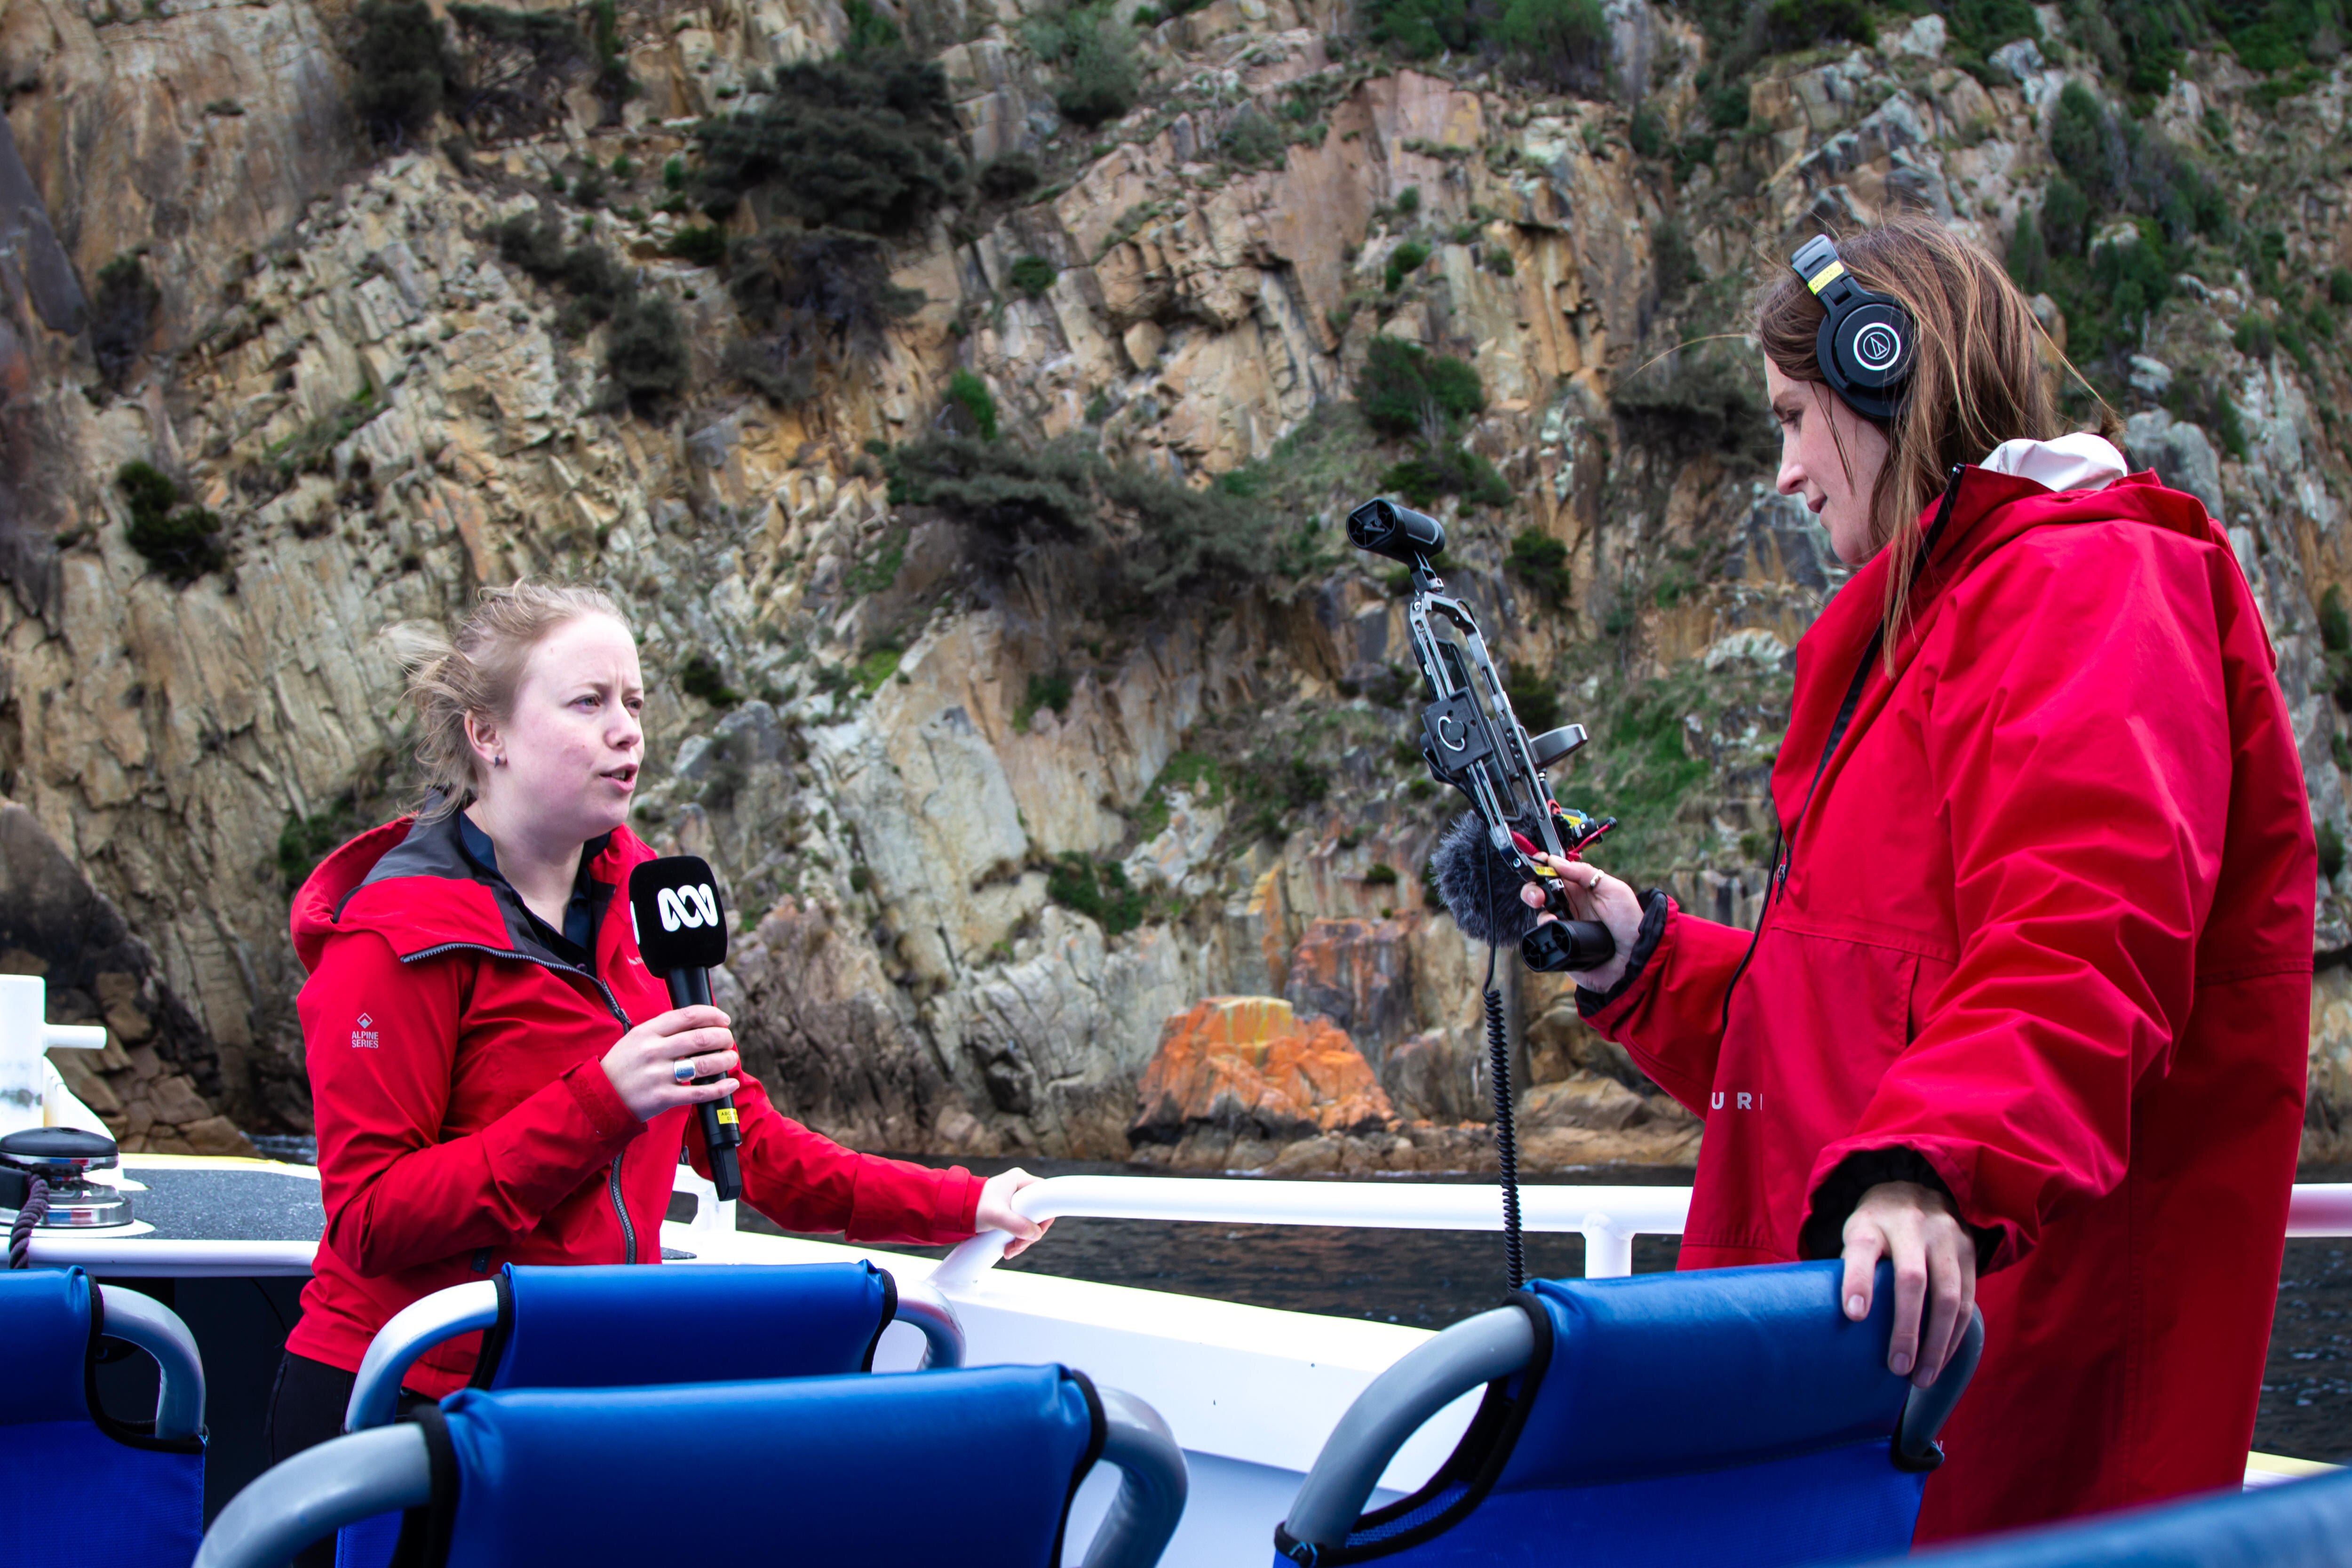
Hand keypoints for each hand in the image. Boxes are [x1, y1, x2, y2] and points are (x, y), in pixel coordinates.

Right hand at [601, 1006, 739, 1122]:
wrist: (599, 1097)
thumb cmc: (623, 1065)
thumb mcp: (636, 1038)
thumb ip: (663, 1030)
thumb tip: (700, 1023)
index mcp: (647, 1032)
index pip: (687, 1016)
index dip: (712, 1015)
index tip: (724, 1019)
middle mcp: (653, 1051)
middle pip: (700, 1038)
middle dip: (722, 1038)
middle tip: (728, 1040)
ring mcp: (658, 1075)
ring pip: (703, 1064)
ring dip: (725, 1060)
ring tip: (731, 1058)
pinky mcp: (663, 1098)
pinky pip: (699, 1092)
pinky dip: (719, 1088)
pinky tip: (730, 1083)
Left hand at [974, 1166, 1052, 1257]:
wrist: (954, 1211)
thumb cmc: (973, 1207)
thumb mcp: (996, 1216)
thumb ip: (1016, 1224)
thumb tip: (1034, 1234)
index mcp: (1019, 1179)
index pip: (1046, 1195)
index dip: (1045, 1216)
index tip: (1035, 1232)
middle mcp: (1020, 1187)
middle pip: (1039, 1212)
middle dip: (1030, 1234)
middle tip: (1018, 1246)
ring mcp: (1016, 1199)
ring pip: (1031, 1222)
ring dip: (1023, 1239)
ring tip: (1009, 1250)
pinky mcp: (1011, 1210)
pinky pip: (1022, 1225)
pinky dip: (1017, 1238)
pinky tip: (1008, 1247)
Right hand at [1520, 853, 1644, 992]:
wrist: (1634, 957)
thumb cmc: (1630, 923)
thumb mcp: (1614, 890)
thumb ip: (1585, 873)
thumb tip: (1556, 861)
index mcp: (1581, 888)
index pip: (1555, 872)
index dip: (1543, 866)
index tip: (1539, 864)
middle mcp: (1570, 904)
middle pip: (1540, 890)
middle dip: (1533, 888)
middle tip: (1538, 895)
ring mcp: (1563, 923)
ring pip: (1539, 910)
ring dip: (1538, 907)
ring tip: (1550, 913)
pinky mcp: (1560, 941)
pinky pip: (1542, 932)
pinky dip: (1543, 927)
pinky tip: (1553, 924)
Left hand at [1839, 1180, 1978, 1387]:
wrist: (1916, 1190)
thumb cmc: (1876, 1228)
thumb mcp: (1855, 1236)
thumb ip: (1850, 1270)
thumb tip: (1838, 1328)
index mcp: (1871, 1222)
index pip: (1862, 1250)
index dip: (1858, 1282)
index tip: (1854, 1316)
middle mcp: (1910, 1225)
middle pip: (1911, 1278)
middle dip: (1906, 1328)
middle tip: (1897, 1369)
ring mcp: (1945, 1236)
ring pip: (1949, 1295)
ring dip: (1937, 1342)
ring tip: (1922, 1378)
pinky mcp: (1970, 1250)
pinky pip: (1968, 1299)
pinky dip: (1956, 1334)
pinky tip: (1943, 1358)